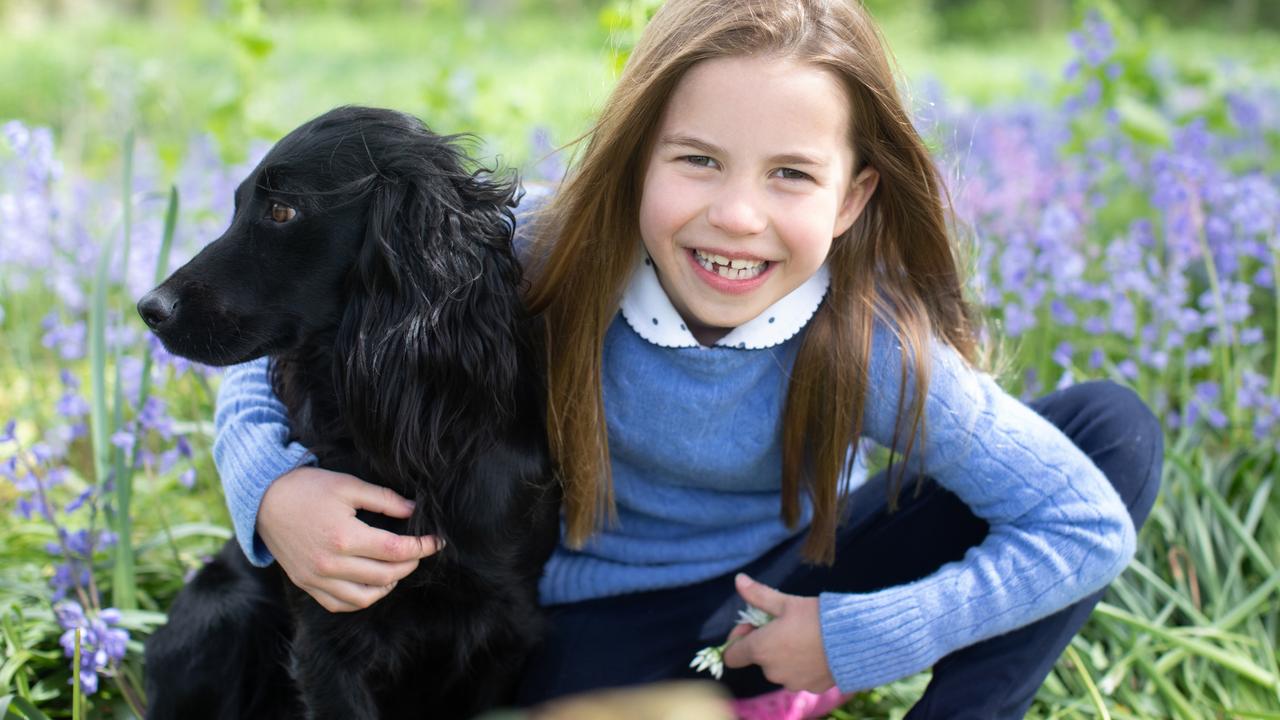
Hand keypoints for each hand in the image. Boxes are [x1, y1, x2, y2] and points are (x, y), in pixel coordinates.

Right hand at [257, 466, 442, 612]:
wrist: (264, 500)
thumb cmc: (308, 489)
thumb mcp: (349, 485)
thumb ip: (384, 499)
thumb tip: (414, 511)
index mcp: (344, 537)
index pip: (396, 550)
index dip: (422, 547)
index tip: (437, 540)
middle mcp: (330, 564)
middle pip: (386, 575)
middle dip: (410, 563)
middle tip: (419, 550)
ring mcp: (317, 579)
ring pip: (365, 597)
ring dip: (389, 584)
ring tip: (398, 567)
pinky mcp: (307, 585)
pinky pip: (340, 605)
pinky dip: (362, 598)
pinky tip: (373, 582)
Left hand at [720, 573, 835, 692]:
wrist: (855, 640)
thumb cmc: (817, 618)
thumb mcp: (786, 602)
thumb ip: (758, 594)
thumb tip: (738, 580)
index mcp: (760, 649)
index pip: (732, 655)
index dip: (739, 639)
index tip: (755, 625)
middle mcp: (771, 671)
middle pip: (759, 658)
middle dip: (767, 643)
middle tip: (786, 625)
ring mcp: (791, 682)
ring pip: (779, 668)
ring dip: (785, 655)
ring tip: (805, 636)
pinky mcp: (810, 688)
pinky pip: (799, 676)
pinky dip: (803, 665)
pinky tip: (817, 650)